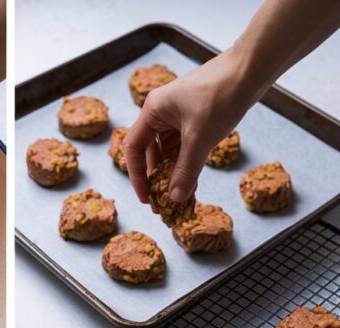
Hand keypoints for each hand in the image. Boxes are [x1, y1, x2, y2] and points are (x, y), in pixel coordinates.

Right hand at [123, 51, 258, 203]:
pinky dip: (187, 160)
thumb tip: (175, 199)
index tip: (146, 197)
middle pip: (151, 150)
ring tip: (181, 193)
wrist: (252, 69)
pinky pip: (184, 143)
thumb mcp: (200, 139)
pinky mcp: (195, 115)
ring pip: (169, 148)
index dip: (137, 175)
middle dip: (157, 176)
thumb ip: (186, 170)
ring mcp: (178, 113)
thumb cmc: (221, 96)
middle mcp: (161, 112)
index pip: (134, 148)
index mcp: (153, 111)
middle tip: (163, 200)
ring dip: (173, 170)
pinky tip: (193, 177)